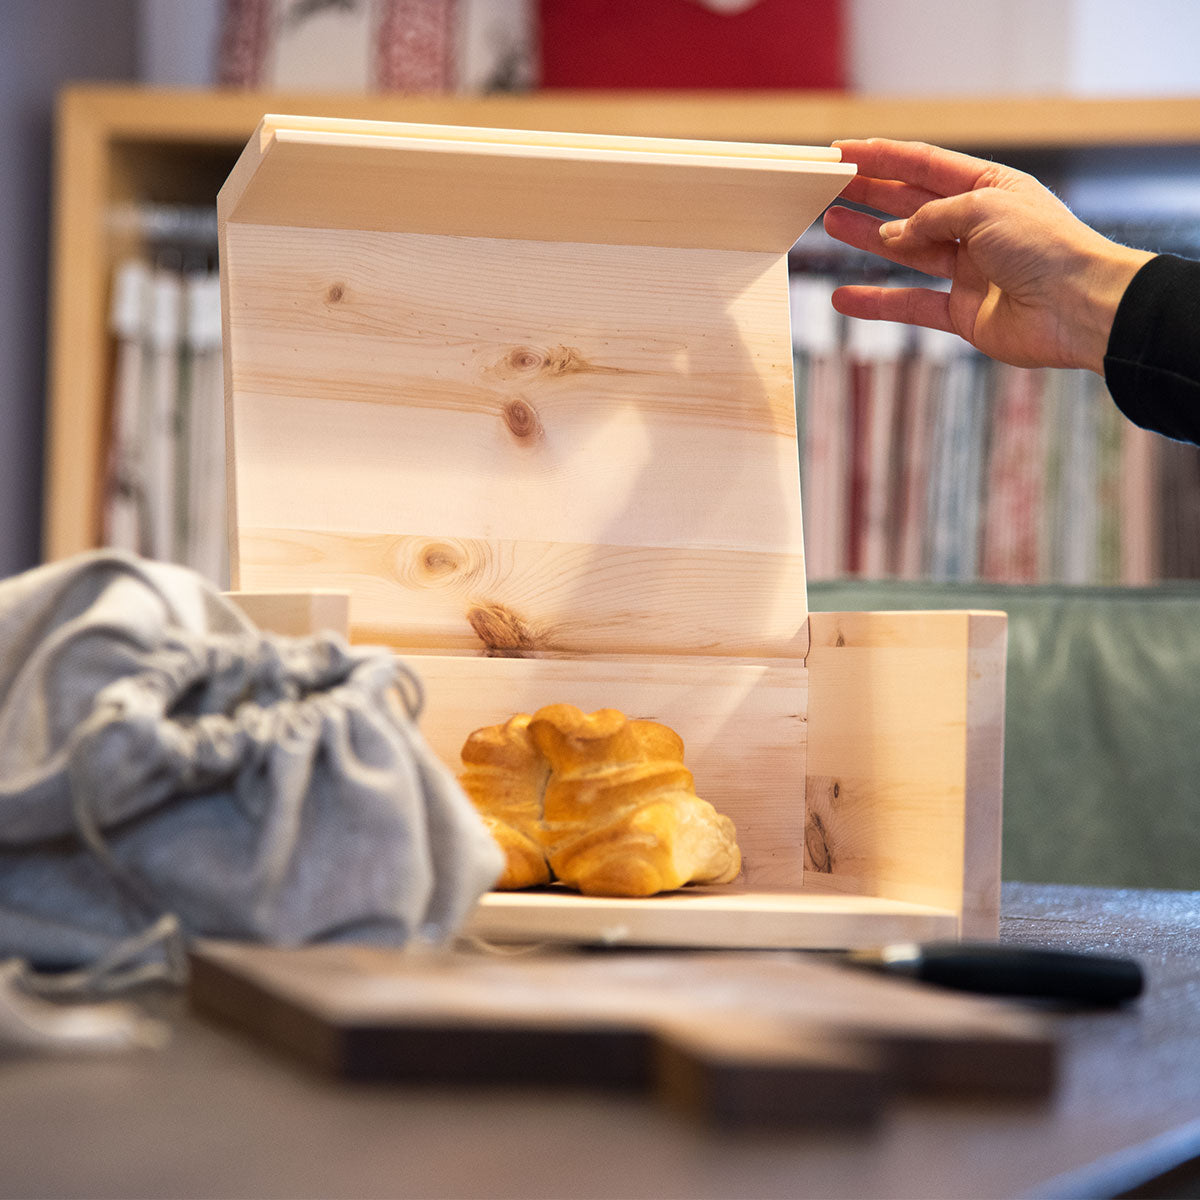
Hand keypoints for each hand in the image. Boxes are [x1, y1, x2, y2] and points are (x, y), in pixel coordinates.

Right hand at [822, 139, 1152, 373]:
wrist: (1079, 307)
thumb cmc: (1045, 246)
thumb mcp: (984, 208)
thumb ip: (931, 217)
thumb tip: (893, 232)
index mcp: (991, 188)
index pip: (925, 166)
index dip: (882, 157)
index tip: (841, 152)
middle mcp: (979, 226)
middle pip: (912, 204)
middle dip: (869, 192)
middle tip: (826, 185)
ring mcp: (970, 270)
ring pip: (907, 250)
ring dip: (868, 236)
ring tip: (829, 223)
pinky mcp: (964, 312)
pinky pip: (911, 305)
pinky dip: (877, 303)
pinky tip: (844, 298)